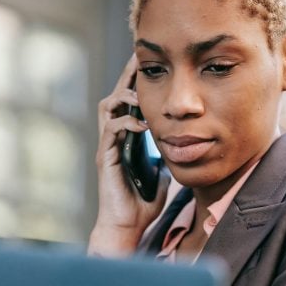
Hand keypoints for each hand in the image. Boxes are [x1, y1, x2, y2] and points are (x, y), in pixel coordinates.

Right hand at [88, 55, 169, 256]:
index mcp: (127, 138)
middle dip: (127, 75)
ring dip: (125, 96)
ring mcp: (107, 146)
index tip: (152, 63)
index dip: (138, 81)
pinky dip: (126, 123)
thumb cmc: (142, 204)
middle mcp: (114, 138)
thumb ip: (167, 157)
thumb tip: (181, 147)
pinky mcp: (105, 158)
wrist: (126, 227)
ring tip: (142, 94)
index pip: (130, 101)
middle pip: (116, 95)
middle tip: (140, 58)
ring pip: (108, 106)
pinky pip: (111, 131)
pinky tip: (142, 124)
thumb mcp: (163, 174)